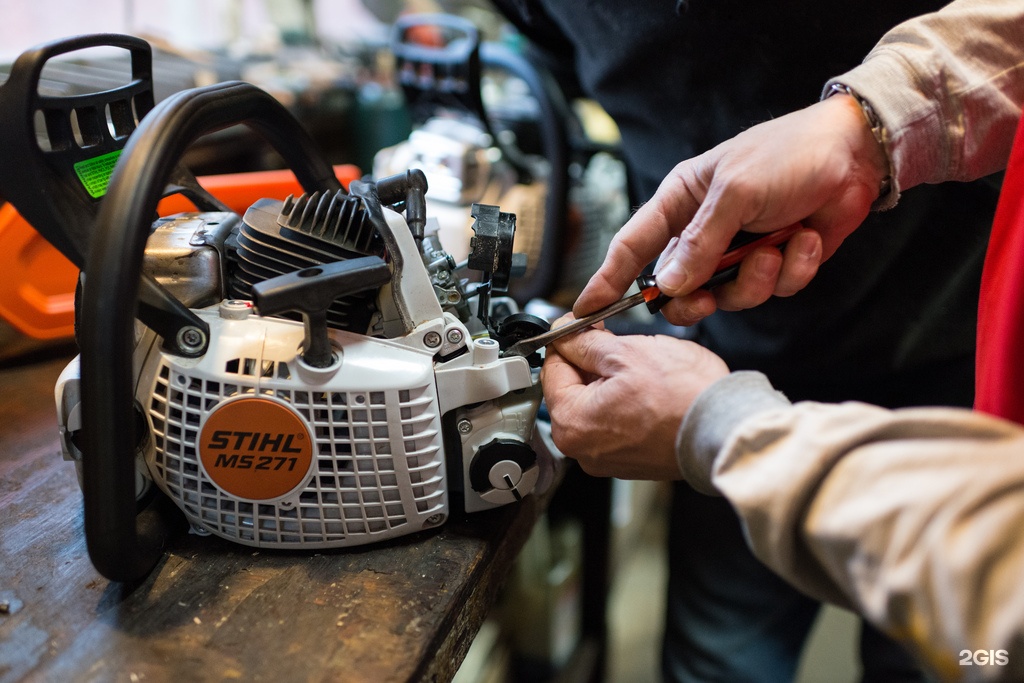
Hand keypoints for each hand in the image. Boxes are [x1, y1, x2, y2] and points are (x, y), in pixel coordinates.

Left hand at [540, 319, 728, 478]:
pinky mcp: (630, 462)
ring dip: (610, 382)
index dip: (568, 340)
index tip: (583, 327)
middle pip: (572, 389)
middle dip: (591, 363)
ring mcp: (606, 459)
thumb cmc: (685, 397)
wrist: (726, 429)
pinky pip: (615, 424)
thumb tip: (566, 334)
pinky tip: (649, 392)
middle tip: (618, 344)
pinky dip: (626, 404)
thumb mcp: (627, 352)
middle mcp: (583, 449)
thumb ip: (585, 342)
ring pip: (595, 406)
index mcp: (572, 423)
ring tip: (640, 369)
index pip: (552, 368)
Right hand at [574, 94, 888, 325]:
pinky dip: (792, 270)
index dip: (607, 281)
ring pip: (728, 297)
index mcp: (680, 202)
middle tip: (705, 300)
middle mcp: (704, 231)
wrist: (856, 154)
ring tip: (777, 248)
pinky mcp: (774, 265)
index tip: (585, 312)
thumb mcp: (736, 191)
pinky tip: (805, 238)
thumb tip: (669, 287)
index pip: (631, 247)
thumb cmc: (789, 154)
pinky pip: (771, 290)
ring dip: (755, 280)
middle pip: (677, 288)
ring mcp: (739, 252)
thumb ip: (701, 243)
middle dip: (694, 300)